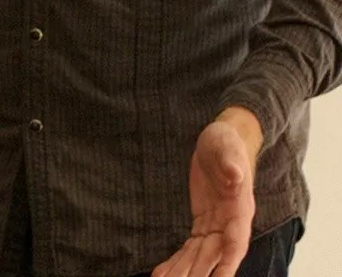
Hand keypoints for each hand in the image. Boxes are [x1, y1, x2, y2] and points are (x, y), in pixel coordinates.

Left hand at [154, 108, 262, 276]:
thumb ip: (231, 162)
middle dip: (201, 272)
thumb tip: (235, 176)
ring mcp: (217, 225)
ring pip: (201, 255)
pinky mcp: (204, 223)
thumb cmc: (227, 142)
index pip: (236, 241)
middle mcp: (231, 223)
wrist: (222, 140)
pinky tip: (163, 273)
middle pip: (216, 255)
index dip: (228, 261)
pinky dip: (178, 260)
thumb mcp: (227, 146)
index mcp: (240, 208)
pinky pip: (191, 246)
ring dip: (186, 271)